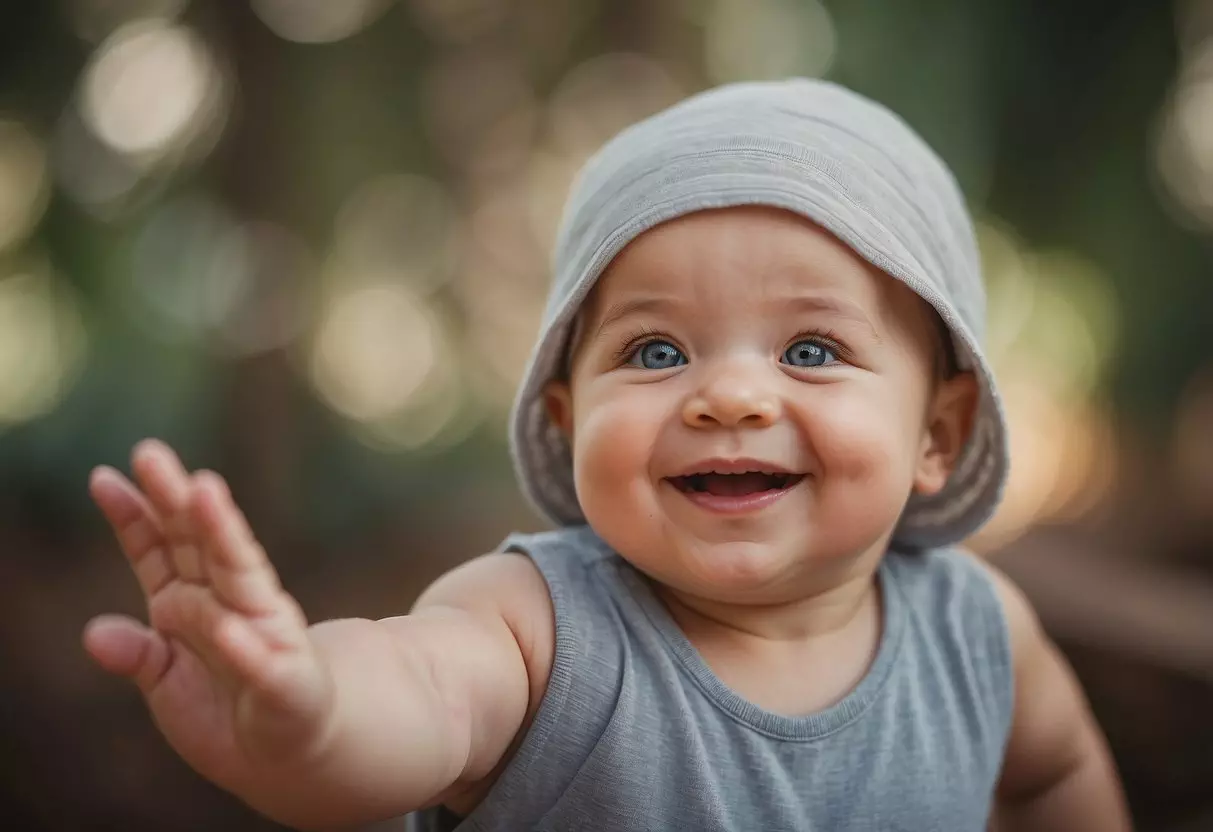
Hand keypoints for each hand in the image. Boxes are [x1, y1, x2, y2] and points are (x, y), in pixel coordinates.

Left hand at [83, 440, 334, 788]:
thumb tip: (93, 633)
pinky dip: (246, 647)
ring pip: (241, 576)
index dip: (134, 515)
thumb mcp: (167, 681)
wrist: (294, 752)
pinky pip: (264, 662)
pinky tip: (225, 628)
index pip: (161, 549)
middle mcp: (231, 603)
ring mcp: (265, 633)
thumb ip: (137, 653)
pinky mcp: (288, 680)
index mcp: (193, 602)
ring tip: (203, 493)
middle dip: (177, 499)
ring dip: (223, 534)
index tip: (103, 478)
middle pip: (201, 544)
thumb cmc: (229, 708)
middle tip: (150, 453)